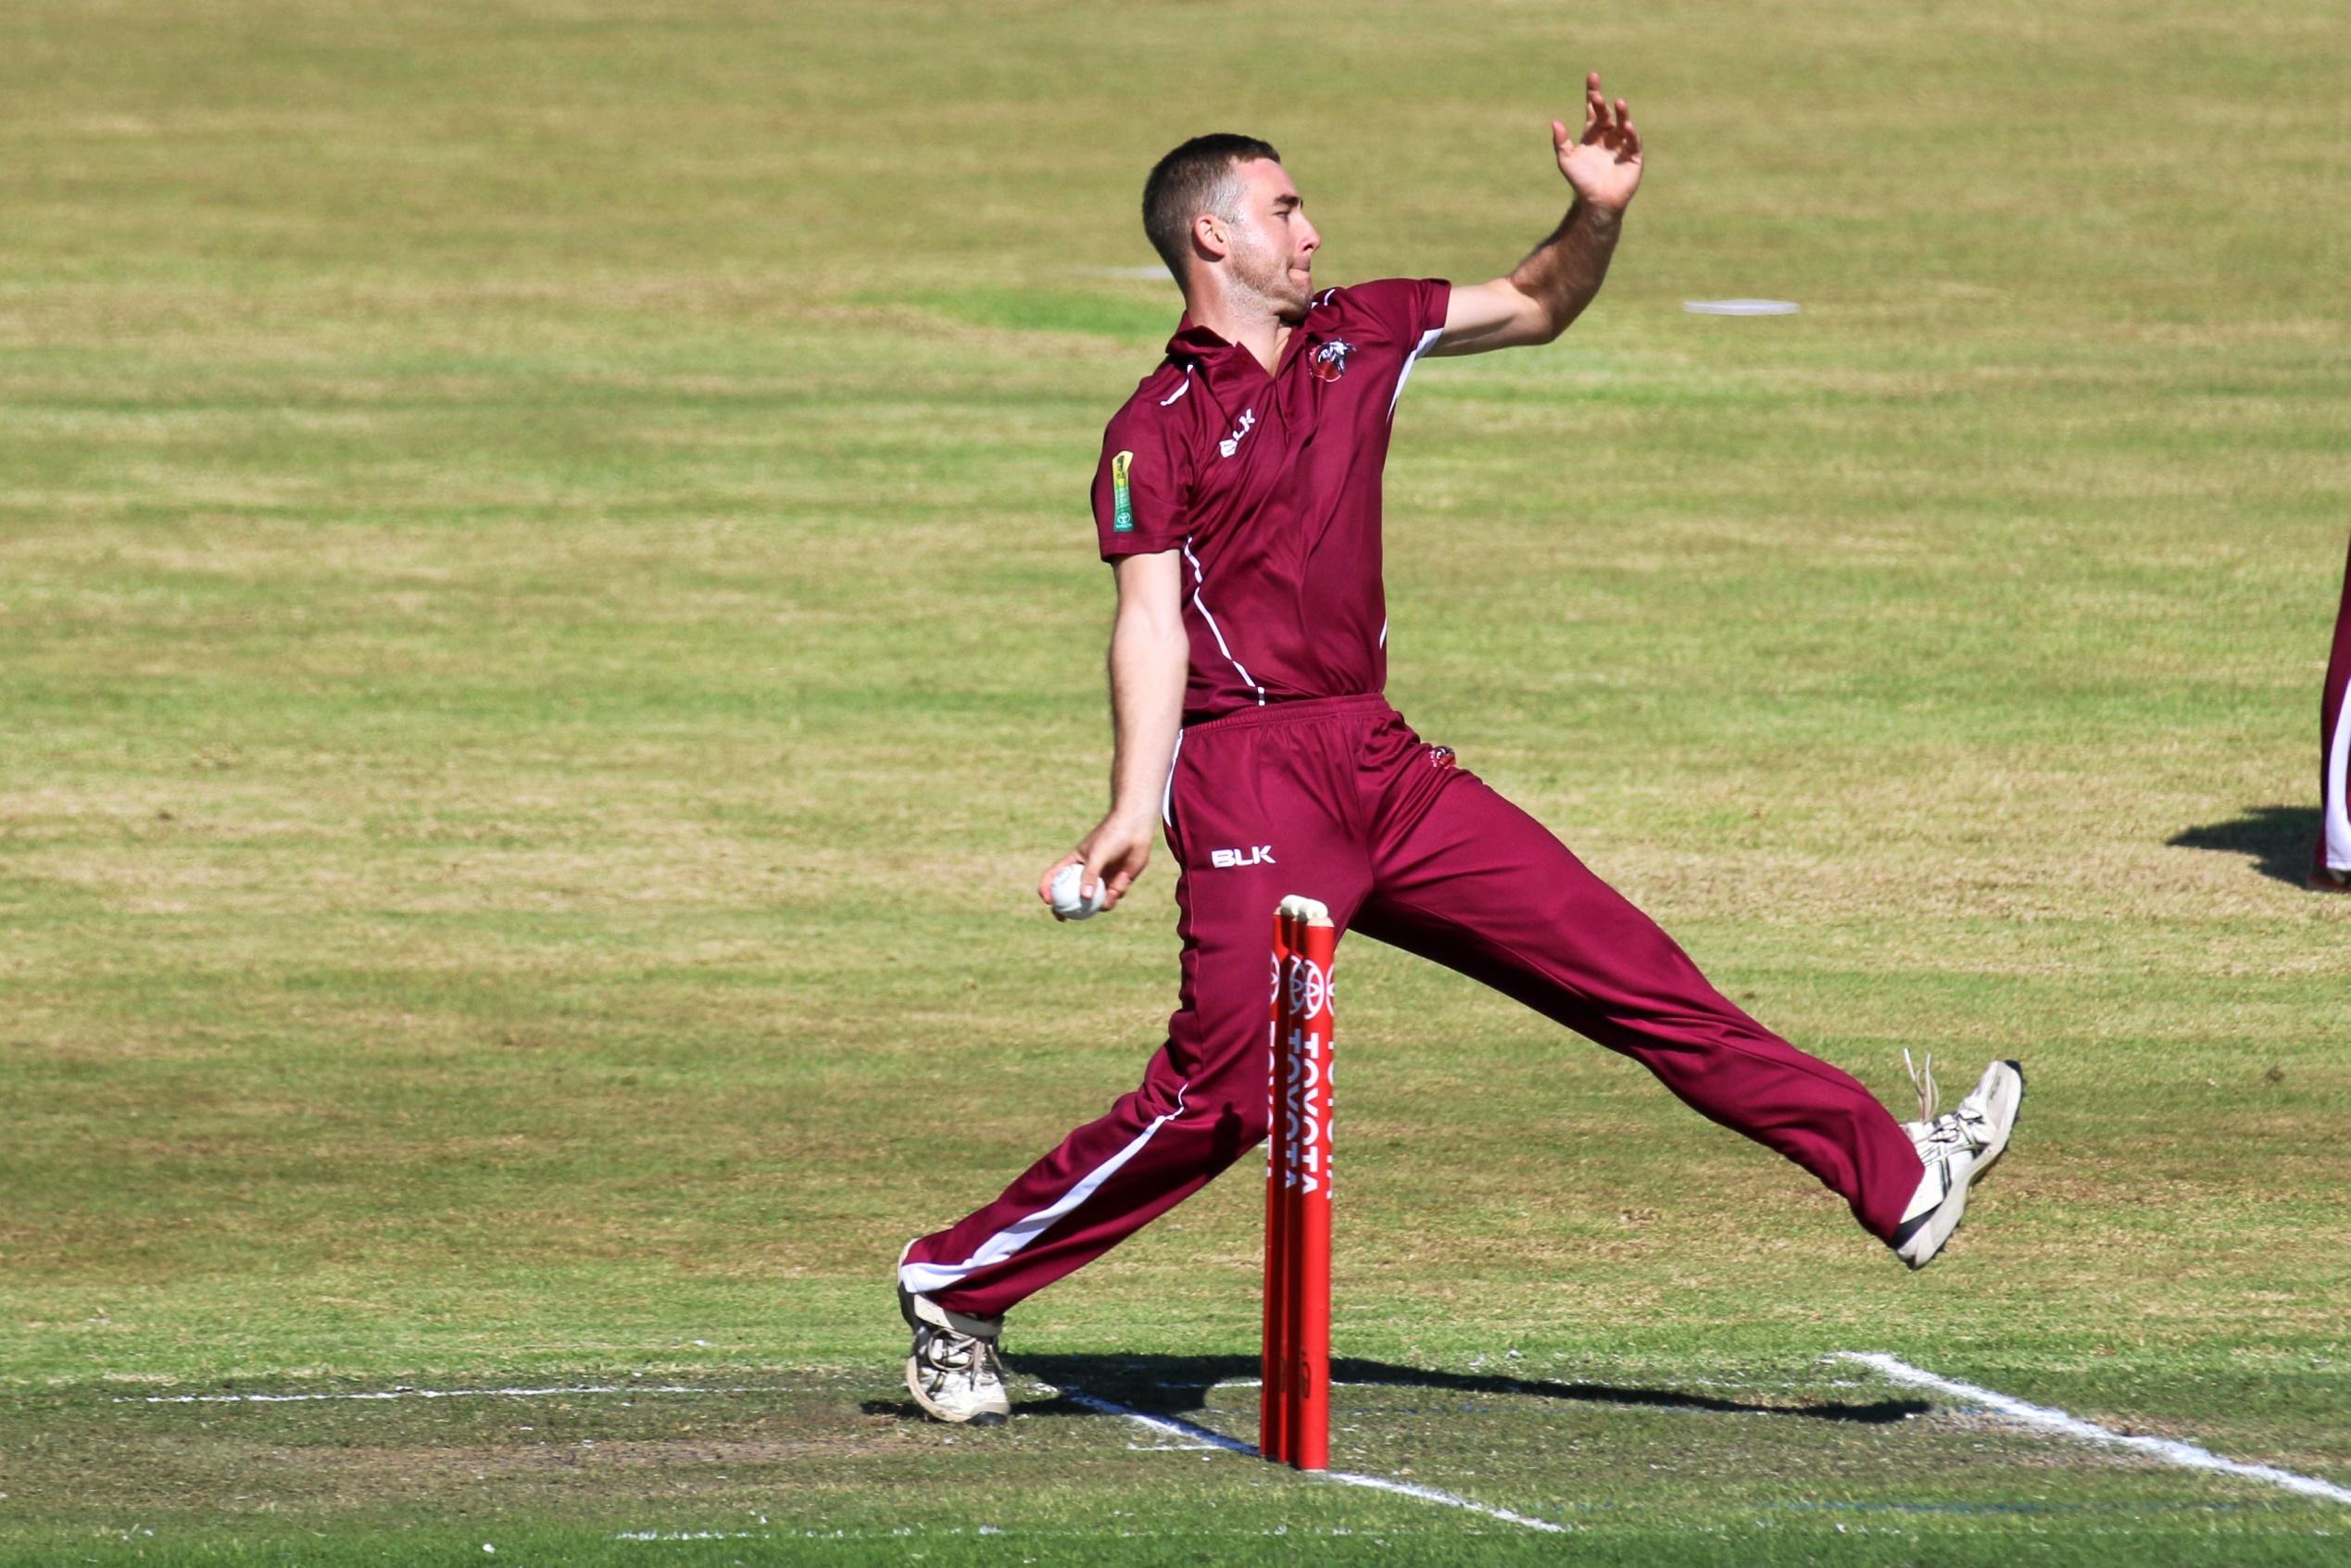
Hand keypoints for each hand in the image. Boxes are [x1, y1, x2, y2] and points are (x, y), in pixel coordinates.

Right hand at [1037, 810, 1155, 918]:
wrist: (1136, 830)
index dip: (1047, 889)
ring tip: (1111, 893)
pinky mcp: (1117, 883)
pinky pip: (1114, 897)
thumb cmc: (1112, 837)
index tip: (1048, 901)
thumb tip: (1084, 898)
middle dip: (1065, 909)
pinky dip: (1118, 892)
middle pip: (1071, 895)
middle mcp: (1086, 873)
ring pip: (1095, 901)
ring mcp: (1102, 880)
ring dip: (1100, 903)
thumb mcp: (1097, 855)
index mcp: (1075, 862)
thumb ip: (1090, 876)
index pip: (1055, 876)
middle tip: (1063, 919)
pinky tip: (1123, 878)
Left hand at [1552, 71, 1642, 212]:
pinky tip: (1627, 126)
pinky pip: (1634, 142)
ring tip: (1618, 103)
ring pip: (1624, 125)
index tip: (1592, 77)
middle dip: (1603, 105)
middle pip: (1607, 115)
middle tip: (1596, 97)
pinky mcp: (1634, 156)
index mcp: (1592, 133)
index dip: (1593, 93)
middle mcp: (1608, 136)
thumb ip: (1560, 142)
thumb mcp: (1566, 160)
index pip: (1594, 109)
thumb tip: (1555, 122)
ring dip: (1622, 114)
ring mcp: (1622, 145)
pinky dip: (1631, 134)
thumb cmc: (1580, 181)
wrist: (1595, 202)